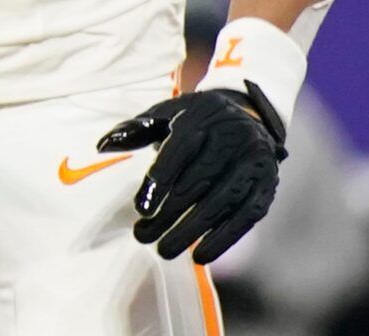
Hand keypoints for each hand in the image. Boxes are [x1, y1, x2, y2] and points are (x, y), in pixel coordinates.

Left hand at [96, 83, 286, 262]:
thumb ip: (134, 129)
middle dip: (169, 214)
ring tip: (164, 250)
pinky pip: (247, 215)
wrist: (247, 112)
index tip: (140, 209)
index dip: (159, 182)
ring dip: (192, 231)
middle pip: (198, 182)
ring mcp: (252, 162)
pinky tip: (202, 255)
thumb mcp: (164, 114)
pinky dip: (225, 238)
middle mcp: (230, 139)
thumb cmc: (195, 119)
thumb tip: (102, 146)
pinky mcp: (267, 184)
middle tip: (143, 236)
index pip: (178, 153)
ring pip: (221, 201)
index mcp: (200, 119)